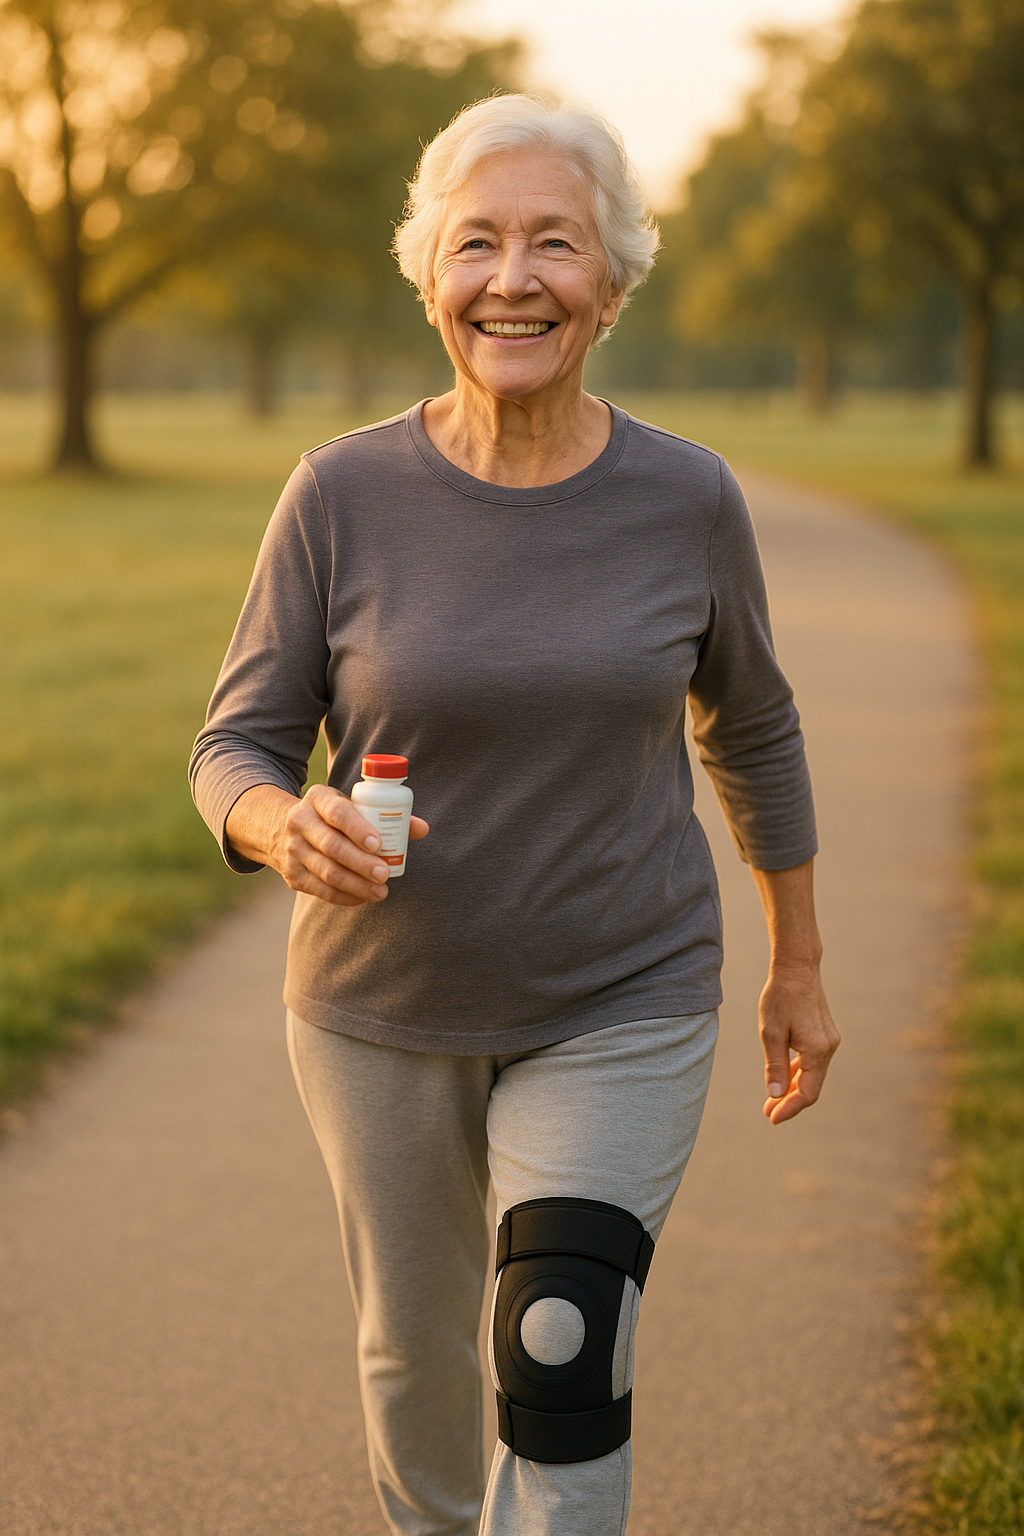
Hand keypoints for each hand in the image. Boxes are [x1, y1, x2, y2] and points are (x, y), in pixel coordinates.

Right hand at [226, 782, 428, 906]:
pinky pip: (319, 889)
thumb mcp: (349, 806)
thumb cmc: (330, 817)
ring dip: (356, 885)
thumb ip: (385, 815)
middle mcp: (299, 822)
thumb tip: (422, 829)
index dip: (358, 829)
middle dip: (361, 863)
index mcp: (317, 799)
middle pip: (332, 846)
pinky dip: (343, 897)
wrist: (280, 828)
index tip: (379, 844)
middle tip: (385, 874)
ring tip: (381, 892)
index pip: (337, 813)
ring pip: (326, 871)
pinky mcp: (292, 874)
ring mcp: (292, 850)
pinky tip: (362, 898)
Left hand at [759, 963, 839, 1124]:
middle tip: (767, 1112)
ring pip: (812, 1075)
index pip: (807, 1092)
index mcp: (817, 1050)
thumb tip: (775, 1095)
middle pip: (811, 1086)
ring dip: (792, 1088)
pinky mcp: (824, 1035)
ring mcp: (829, 1042)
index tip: (771, 1117)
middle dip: (789, 1101)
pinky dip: (798, 1073)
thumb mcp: (770, 1033)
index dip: (789, 1108)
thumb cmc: (780, 997)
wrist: (797, 969)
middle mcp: (829, 1048)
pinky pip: (812, 1062)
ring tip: (771, 1100)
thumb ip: (774, 1066)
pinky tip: (783, 1079)